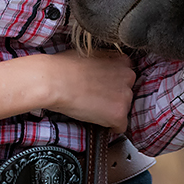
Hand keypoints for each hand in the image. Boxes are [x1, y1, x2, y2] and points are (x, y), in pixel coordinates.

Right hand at [0, 48, 135, 131]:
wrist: (54, 80)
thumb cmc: (64, 67)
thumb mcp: (92, 55)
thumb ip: (106, 63)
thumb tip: (104, 73)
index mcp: (123, 60)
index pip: (125, 78)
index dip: (112, 85)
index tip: (102, 89)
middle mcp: (129, 76)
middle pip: (126, 94)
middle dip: (113, 98)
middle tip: (94, 98)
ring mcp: (125, 96)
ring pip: (124, 110)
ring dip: (111, 112)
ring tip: (91, 107)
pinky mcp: (119, 114)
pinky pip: (120, 127)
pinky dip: (110, 127)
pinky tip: (96, 120)